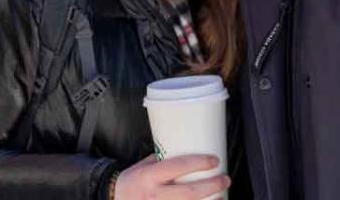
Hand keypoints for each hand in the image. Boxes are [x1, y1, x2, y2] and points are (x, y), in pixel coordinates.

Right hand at [113, 154, 229, 198]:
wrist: (114, 199)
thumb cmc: (132, 181)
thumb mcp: (144, 166)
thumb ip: (163, 159)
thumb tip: (187, 146)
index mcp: (150, 177)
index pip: (178, 167)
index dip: (199, 163)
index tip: (214, 161)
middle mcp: (155, 195)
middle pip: (189, 193)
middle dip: (211, 186)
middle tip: (225, 179)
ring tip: (222, 196)